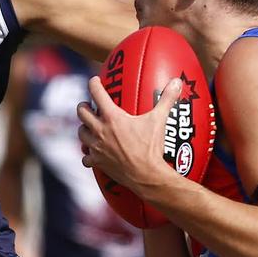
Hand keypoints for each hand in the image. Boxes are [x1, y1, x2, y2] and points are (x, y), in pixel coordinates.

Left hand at [78, 76, 183, 192]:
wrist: (146, 175)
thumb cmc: (151, 148)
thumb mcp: (159, 120)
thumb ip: (167, 99)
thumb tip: (177, 82)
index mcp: (112, 118)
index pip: (97, 94)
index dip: (94, 84)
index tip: (95, 81)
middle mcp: (100, 130)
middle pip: (81, 112)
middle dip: (84, 106)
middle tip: (89, 105)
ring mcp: (96, 147)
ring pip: (81, 133)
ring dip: (84, 128)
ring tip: (91, 127)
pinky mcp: (97, 162)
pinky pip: (85, 157)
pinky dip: (88, 154)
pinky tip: (93, 153)